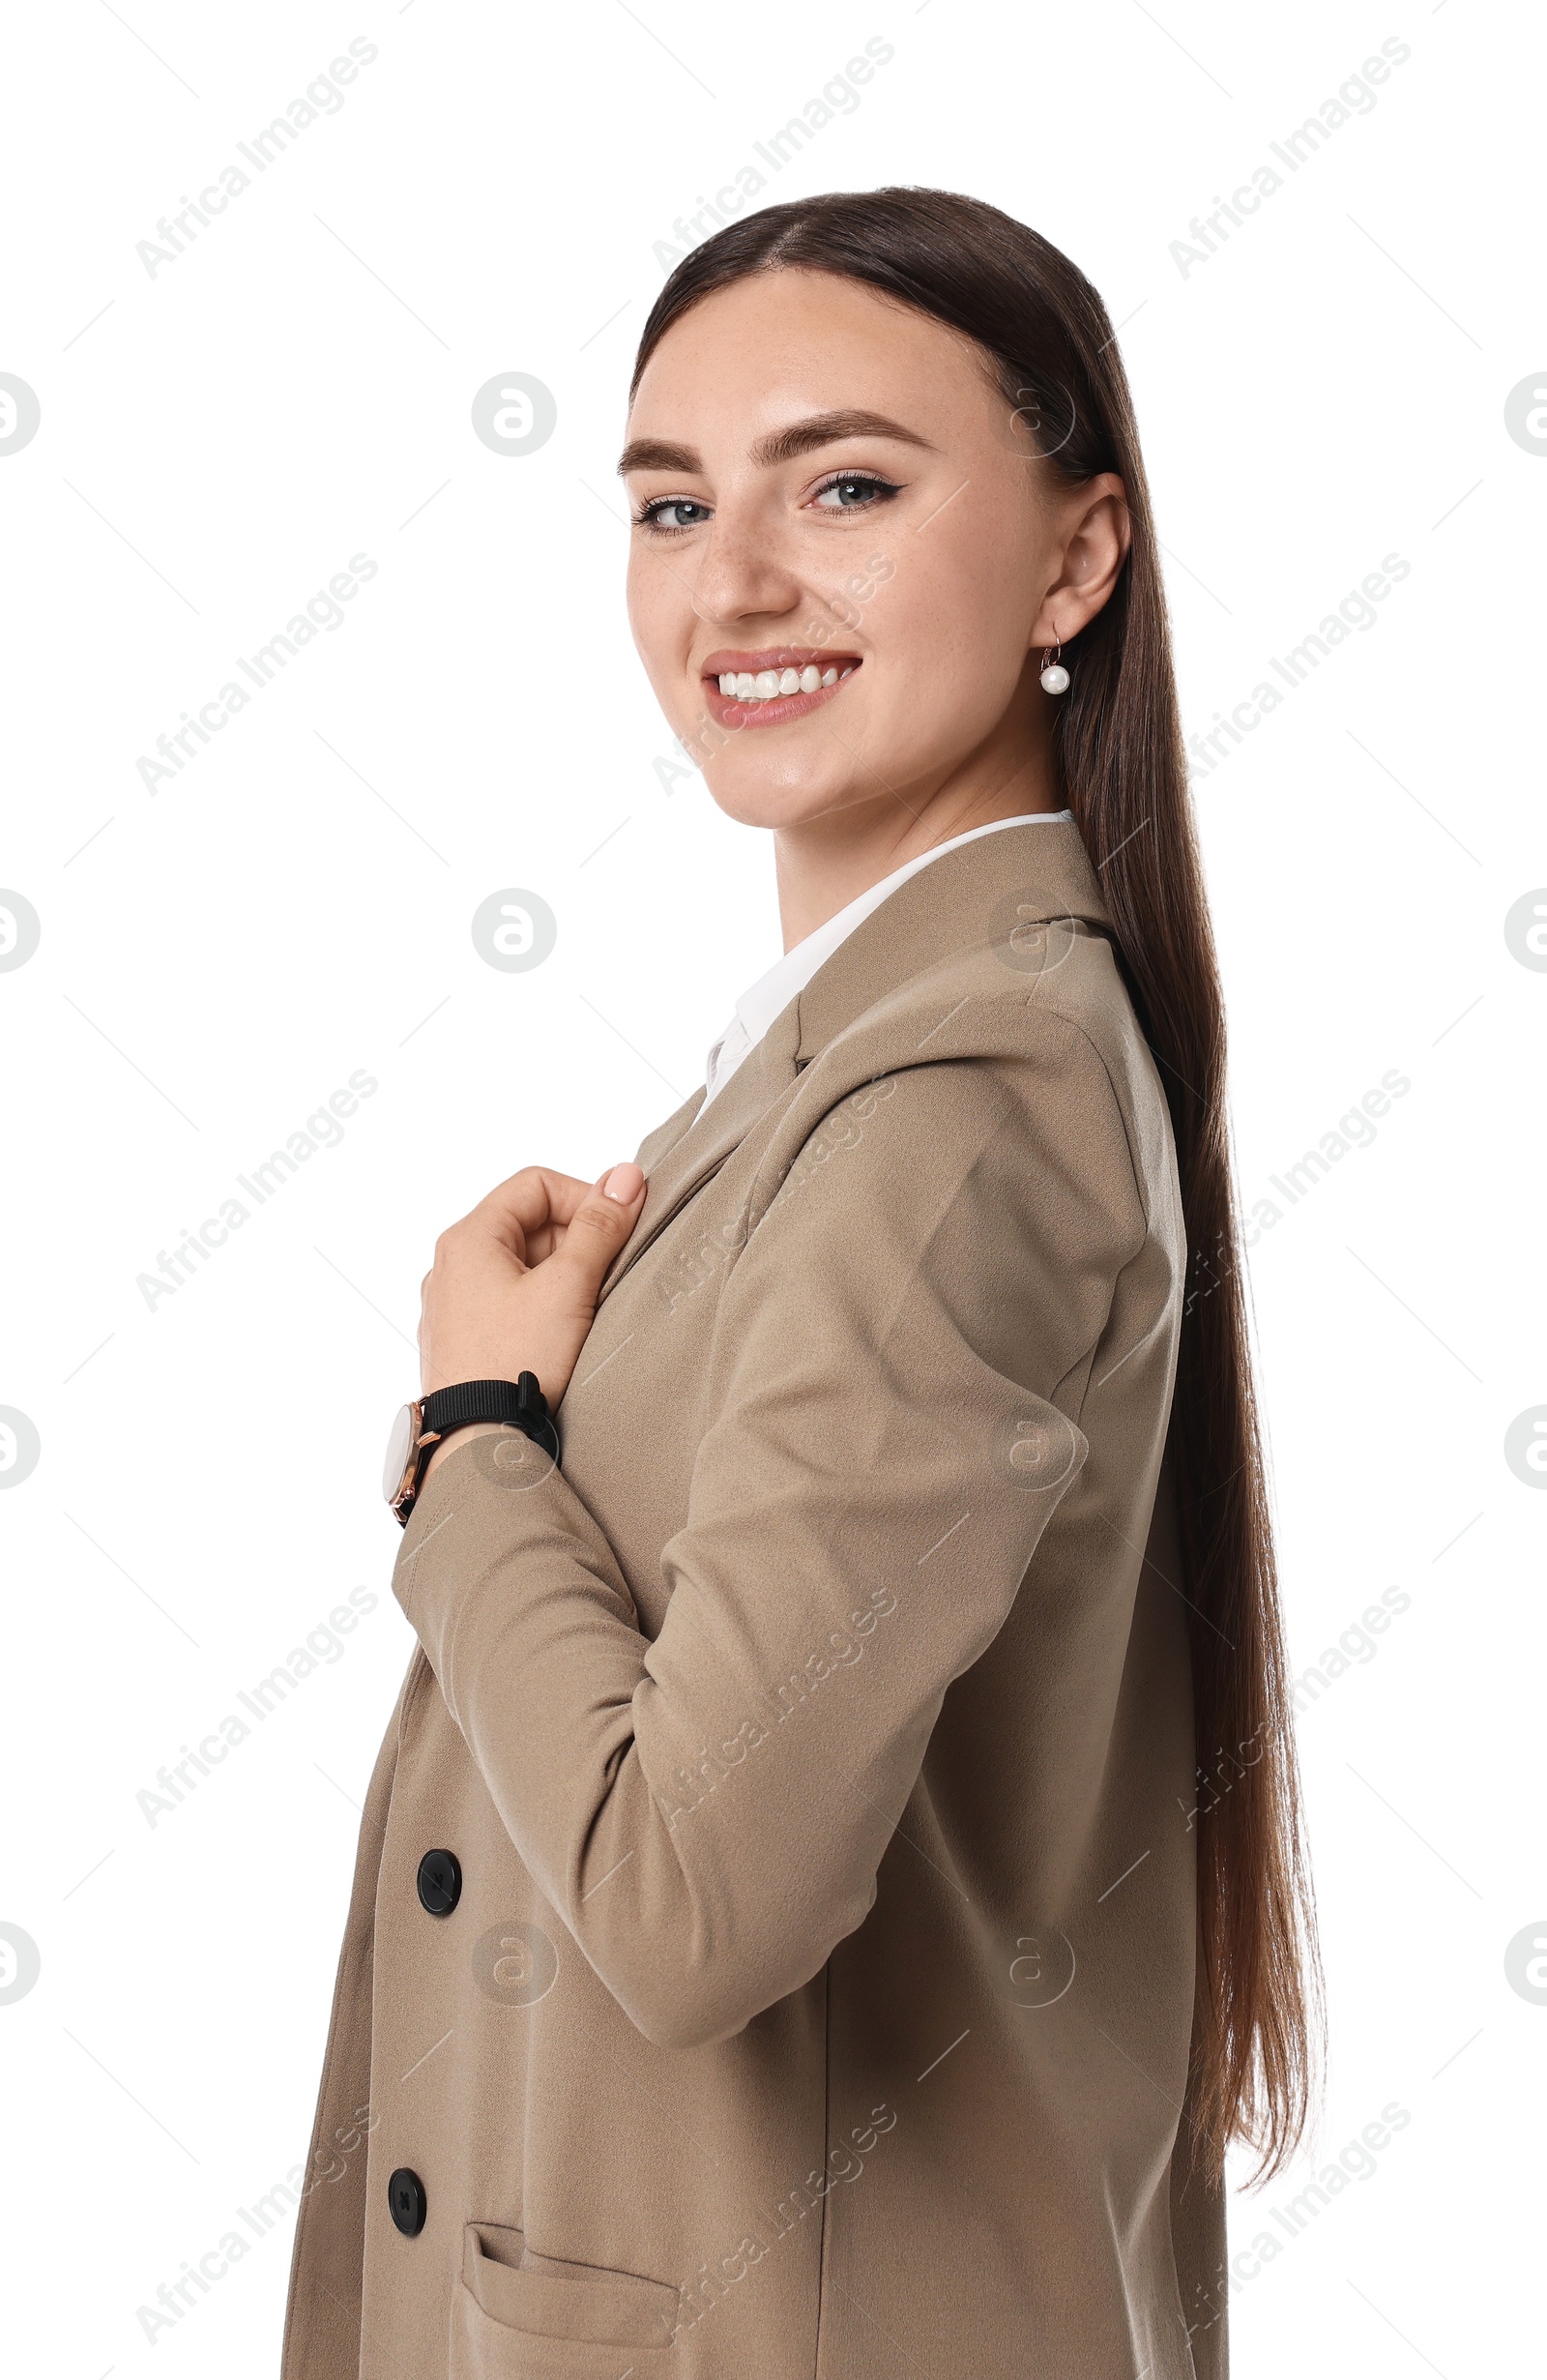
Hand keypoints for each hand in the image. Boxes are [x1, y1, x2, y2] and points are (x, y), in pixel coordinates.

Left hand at [417, 1162, 646, 1414]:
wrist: (477, 1442)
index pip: (537, 1185)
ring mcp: (453, 1305)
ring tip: (585, 1312)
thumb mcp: (568, 1286)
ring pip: (521, 1266)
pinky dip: (541, 1307)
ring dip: (562, 1277)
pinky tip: (560, 1338)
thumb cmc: (516, 1362)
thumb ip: (600, 1227)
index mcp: (469, 1238)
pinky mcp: (462, 1340)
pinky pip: (508, 1303)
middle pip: (528, 1224)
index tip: (617, 1231)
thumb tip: (627, 1175)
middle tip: (606, 1276)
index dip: (585, 1198)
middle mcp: (451, 1265)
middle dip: (576, 1243)